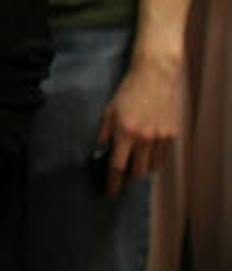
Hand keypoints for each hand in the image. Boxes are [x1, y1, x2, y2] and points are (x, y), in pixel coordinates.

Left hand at [99, 41, 182, 195]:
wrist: (154, 77)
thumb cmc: (127, 92)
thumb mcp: (108, 111)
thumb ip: (104, 134)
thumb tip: (99, 152)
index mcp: (125, 133)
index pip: (117, 167)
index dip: (112, 183)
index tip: (109, 193)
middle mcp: (144, 139)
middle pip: (136, 172)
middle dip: (127, 182)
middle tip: (120, 185)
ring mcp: (160, 137)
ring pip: (151, 167)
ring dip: (141, 174)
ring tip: (132, 175)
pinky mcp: (172, 134)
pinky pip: (163, 158)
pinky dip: (154, 164)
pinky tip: (147, 163)